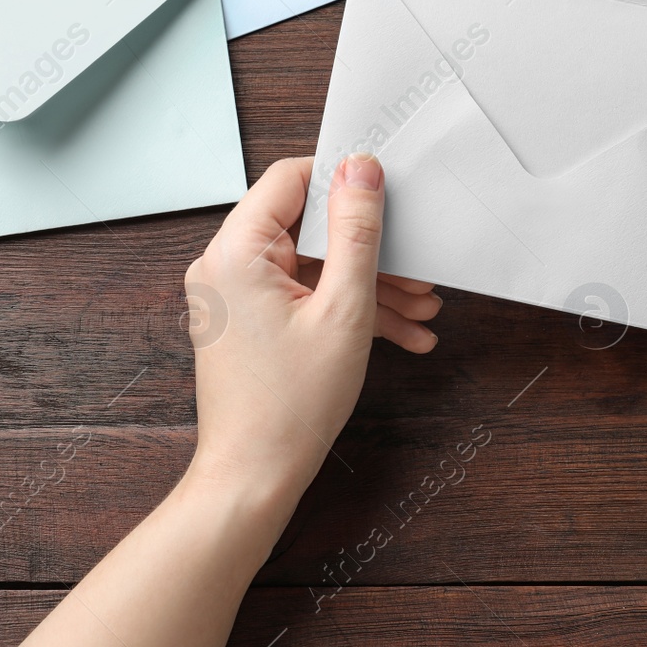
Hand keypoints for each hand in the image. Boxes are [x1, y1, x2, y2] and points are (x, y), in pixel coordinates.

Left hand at [182, 155, 441, 520]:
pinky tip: (399, 332)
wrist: (255, 477)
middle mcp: (225, 265)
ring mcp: (234, 295)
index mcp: (236, 250)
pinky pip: (301, 296)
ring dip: (368, 285)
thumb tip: (360, 169)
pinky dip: (345, 309)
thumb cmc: (289, 406)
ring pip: (311, 266)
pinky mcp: (247, 320)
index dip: (344, 180)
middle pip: (307, 227)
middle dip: (370, 250)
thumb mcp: (344, 308)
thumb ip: (356, 232)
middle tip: (418, 269)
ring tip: (421, 309)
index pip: (291, 179)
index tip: (389, 192)